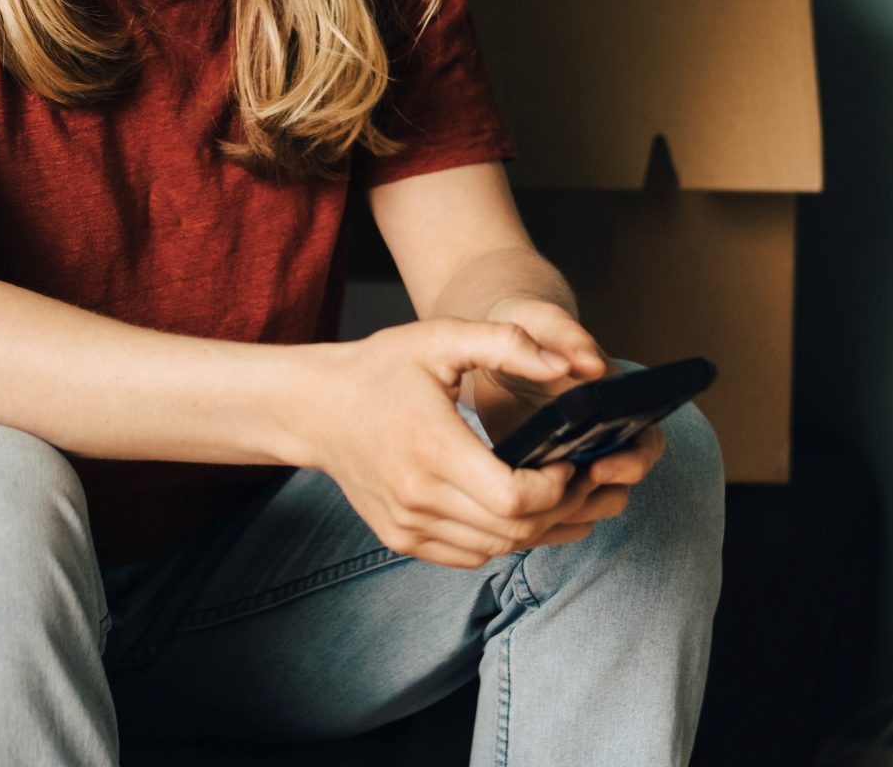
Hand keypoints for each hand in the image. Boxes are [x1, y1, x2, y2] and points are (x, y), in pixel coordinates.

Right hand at [293, 318, 610, 569]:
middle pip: (513, 530)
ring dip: (535, 529)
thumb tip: (569, 365)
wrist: (313, 409)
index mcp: (433, 449)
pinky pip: (470, 555)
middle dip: (559, 510)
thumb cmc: (380, 368)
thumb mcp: (441, 338)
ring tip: (553, 494)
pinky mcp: (402, 539)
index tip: (568, 462)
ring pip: (496, 549)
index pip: (514, 498)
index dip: (555, 489)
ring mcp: (408, 525)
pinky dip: (499, 538)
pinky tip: (511, 508)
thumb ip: (508, 343)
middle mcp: (419, 497)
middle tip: (578, 481)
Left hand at [468, 299, 667, 550]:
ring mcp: (568, 458)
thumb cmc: (522, 321)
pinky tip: (507, 514)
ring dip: (564, 513)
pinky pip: (547, 510)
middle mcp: (599, 435)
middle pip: (618, 486)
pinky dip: (536, 518)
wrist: (485, 339)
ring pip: (584, 505)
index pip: (647, 441)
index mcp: (615, 400)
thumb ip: (565, 335)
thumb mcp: (539, 318)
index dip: (633, 462)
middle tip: (559, 495)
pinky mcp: (535, 474)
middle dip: (596, 498)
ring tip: (529, 508)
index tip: (599, 467)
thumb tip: (594, 365)